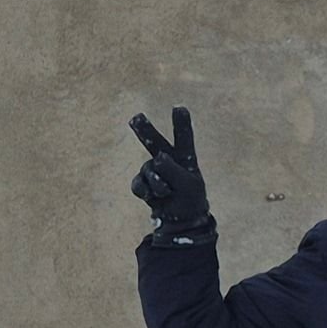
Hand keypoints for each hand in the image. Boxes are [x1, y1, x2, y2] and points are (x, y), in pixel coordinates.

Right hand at [127, 107, 211, 242]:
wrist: (180, 219)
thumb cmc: (190, 199)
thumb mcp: (188, 185)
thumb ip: (174, 170)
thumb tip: (157, 158)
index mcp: (185, 156)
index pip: (183, 138)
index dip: (181, 123)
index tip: (180, 107)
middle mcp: (167, 158)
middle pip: (154, 142)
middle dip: (144, 129)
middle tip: (136, 118)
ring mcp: (152, 169)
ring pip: (149, 172)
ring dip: (159, 186)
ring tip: (168, 193)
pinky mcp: (142, 182)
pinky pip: (139, 184)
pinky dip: (146, 192)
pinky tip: (152, 197)